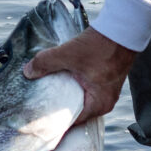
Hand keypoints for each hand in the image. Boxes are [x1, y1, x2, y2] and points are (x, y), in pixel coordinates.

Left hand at [23, 26, 137, 126]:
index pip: (72, 121)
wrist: (122, 30)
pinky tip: (62, 79)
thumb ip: (45, 63)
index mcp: (99, 105)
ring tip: (48, 91)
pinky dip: (74, 86)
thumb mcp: (68, 54)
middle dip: (58, 106)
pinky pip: (86, 90)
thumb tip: (28, 72)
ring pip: (80, 99)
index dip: (54, 119)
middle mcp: (105, 103)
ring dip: (66, 94)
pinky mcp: (106, 81)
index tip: (39, 118)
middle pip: (75, 111)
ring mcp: (107, 92)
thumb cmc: (101, 46)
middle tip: (39, 103)